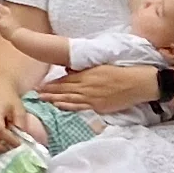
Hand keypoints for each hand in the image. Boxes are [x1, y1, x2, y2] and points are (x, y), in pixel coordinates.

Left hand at [40, 63, 159, 113]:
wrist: (139, 82)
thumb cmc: (121, 72)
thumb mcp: (100, 65)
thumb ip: (83, 70)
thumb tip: (69, 71)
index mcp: (87, 74)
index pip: (64, 80)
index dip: (51, 83)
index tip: (40, 85)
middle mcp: (87, 86)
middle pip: (64, 89)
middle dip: (48, 92)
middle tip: (35, 94)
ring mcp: (92, 97)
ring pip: (69, 98)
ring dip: (54, 99)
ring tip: (42, 100)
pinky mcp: (99, 106)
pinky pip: (80, 107)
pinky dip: (68, 106)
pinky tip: (58, 106)